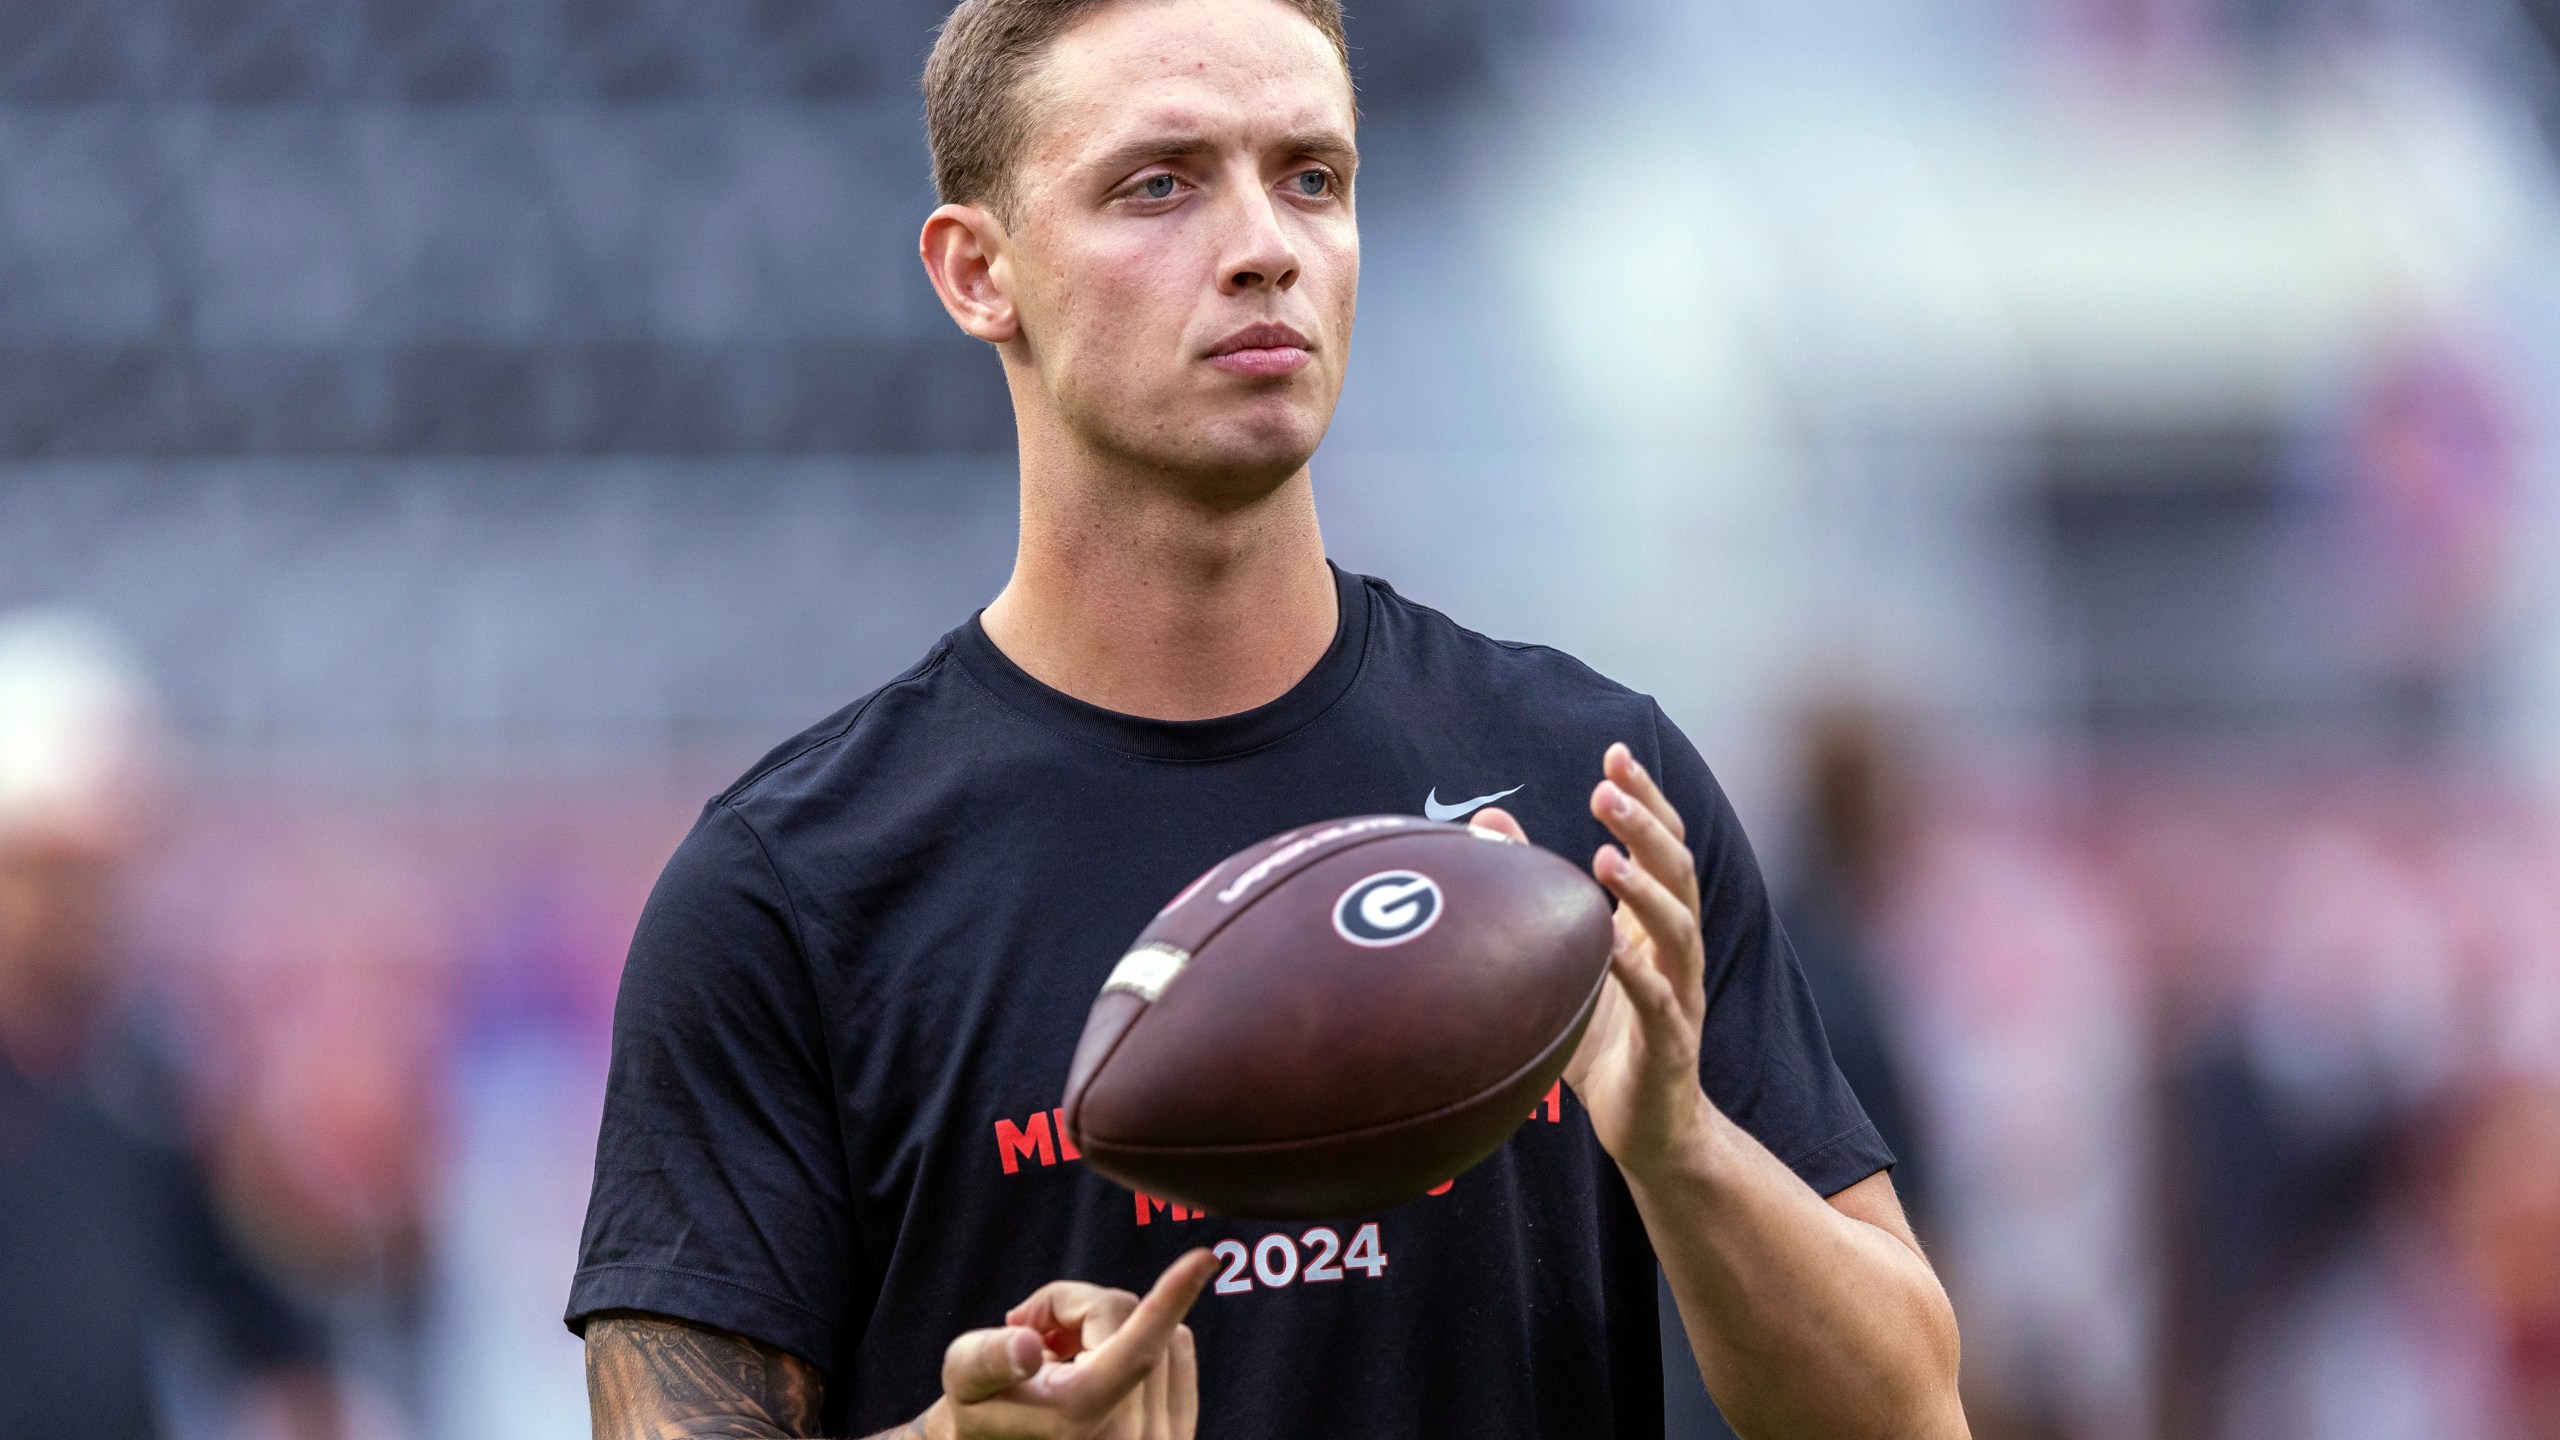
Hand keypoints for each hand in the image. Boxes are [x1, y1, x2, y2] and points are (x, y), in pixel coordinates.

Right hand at [923, 1250, 1212, 1439]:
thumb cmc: (982, 1416)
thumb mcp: (964, 1383)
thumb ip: (986, 1359)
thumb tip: (1028, 1346)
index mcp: (1082, 1418)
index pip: (1138, 1348)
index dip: (1171, 1297)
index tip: (1204, 1258)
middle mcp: (1132, 1439)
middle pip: (1127, 1316)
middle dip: (1077, 1308)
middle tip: (1031, 1330)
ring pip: (1161, 1330)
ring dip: (1111, 1325)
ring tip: (1060, 1354)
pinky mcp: (1182, 1434)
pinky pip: (1179, 1352)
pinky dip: (1144, 1341)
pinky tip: (1098, 1365)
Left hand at [1470, 742, 1711, 1177]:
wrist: (1650, 1127)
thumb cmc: (1605, 1038)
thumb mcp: (1566, 957)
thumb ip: (1537, 892)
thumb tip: (1487, 822)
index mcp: (1654, 923)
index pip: (1662, 845)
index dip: (1645, 798)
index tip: (1615, 754)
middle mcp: (1676, 949)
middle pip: (1678, 871)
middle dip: (1646, 825)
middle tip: (1607, 789)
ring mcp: (1679, 994)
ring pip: (1678, 929)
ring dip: (1645, 889)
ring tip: (1608, 855)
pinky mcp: (1669, 1044)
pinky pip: (1659, 1003)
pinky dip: (1638, 974)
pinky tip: (1613, 950)